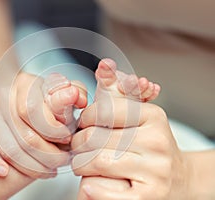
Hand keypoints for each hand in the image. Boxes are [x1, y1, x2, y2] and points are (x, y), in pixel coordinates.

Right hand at [0, 71, 86, 177]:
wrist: (15, 95)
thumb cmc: (42, 97)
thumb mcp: (61, 92)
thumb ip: (73, 93)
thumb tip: (75, 97)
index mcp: (24, 84)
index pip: (34, 110)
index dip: (53, 129)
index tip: (67, 138)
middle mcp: (3, 96)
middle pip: (24, 135)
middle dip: (48, 153)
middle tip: (62, 159)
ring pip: (7, 147)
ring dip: (30, 165)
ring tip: (49, 170)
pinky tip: (4, 172)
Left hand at [71, 98, 192, 198]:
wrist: (180, 178)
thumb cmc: (151, 147)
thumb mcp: (141, 118)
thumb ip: (118, 101)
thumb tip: (101, 71)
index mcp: (153, 116)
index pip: (104, 110)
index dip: (85, 118)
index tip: (82, 125)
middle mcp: (156, 142)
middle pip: (94, 137)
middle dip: (78, 143)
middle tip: (79, 147)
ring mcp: (154, 171)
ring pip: (95, 161)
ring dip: (80, 164)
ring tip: (84, 164)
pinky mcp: (147, 197)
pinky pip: (102, 190)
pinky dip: (90, 188)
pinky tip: (91, 184)